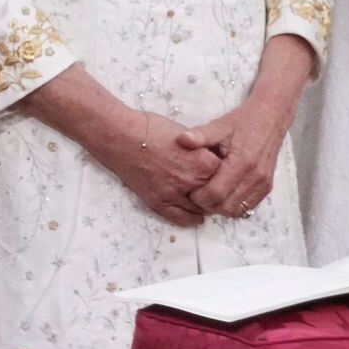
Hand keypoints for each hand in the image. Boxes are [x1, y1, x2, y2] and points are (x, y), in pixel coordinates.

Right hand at [87, 107, 223, 227]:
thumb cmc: (152, 129)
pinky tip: (197, 217)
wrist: (121, 136)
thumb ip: (202, 150)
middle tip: (219, 190)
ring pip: (201, 209)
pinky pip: (181, 218)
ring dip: (206, 207)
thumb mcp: (187, 135)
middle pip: (217, 195)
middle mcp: (192, 182)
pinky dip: (191, 219)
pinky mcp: (158, 201)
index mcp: (203, 163)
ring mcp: (175, 194)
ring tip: (208, 204)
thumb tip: (212, 160)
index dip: (227, 175)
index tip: (225, 175)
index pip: (227, 176)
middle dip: (219, 193)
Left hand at [179, 44, 314, 218]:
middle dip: (208, 204)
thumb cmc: (242, 122)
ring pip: (237, 210)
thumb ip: (200, 135)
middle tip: (196, 194)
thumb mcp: (219, 125)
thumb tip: (181, 139)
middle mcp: (255, 177)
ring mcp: (264, 183)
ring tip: (208, 194)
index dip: (200, 197)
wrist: (270, 119)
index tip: (189, 190)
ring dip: (220, 207)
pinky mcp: (267, 186)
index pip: (217, 193)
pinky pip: (248, 206)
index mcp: (242, 163)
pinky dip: (233, 204)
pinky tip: (223, 193)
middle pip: (226, 206)